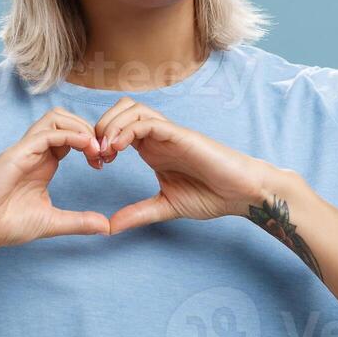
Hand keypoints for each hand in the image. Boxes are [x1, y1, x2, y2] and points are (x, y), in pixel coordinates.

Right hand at [0, 108, 112, 252]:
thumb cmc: (6, 224)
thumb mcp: (52, 221)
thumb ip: (79, 221)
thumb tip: (106, 227)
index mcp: (43, 162)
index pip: (70, 135)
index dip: (90, 142)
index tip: (102, 163)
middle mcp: (35, 151)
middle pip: (64, 119)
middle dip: (88, 129)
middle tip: (101, 153)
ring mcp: (25, 150)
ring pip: (55, 118)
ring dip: (79, 127)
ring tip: (94, 148)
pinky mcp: (17, 153)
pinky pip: (46, 133)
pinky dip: (68, 134)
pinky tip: (84, 146)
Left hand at [91, 98, 282, 233]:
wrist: (241, 193)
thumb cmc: (211, 195)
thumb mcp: (165, 206)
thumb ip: (138, 213)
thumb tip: (110, 227)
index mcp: (152, 148)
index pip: (117, 127)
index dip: (100, 140)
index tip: (96, 164)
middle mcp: (158, 136)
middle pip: (120, 109)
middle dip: (101, 127)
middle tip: (97, 155)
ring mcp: (169, 133)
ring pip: (131, 109)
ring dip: (112, 126)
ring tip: (106, 152)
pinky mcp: (180, 135)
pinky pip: (148, 122)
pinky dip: (128, 130)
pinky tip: (119, 149)